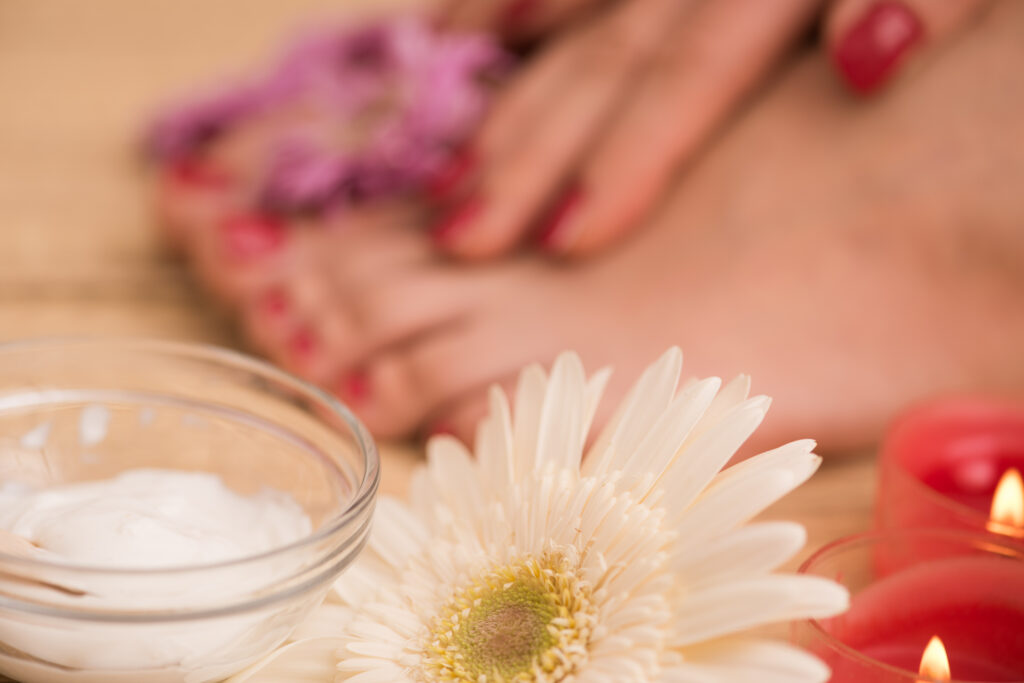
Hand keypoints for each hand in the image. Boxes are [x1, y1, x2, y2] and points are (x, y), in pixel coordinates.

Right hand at [427, 0, 990, 259]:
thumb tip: (871, 57)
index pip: (687, 72)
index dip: (625, 157)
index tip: (564, 241)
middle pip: (605, 61)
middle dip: (529, 152)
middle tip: (460, 235)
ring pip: (571, 17)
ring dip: (505, 91)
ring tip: (443, 163)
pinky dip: (510, 0)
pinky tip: (465, 33)